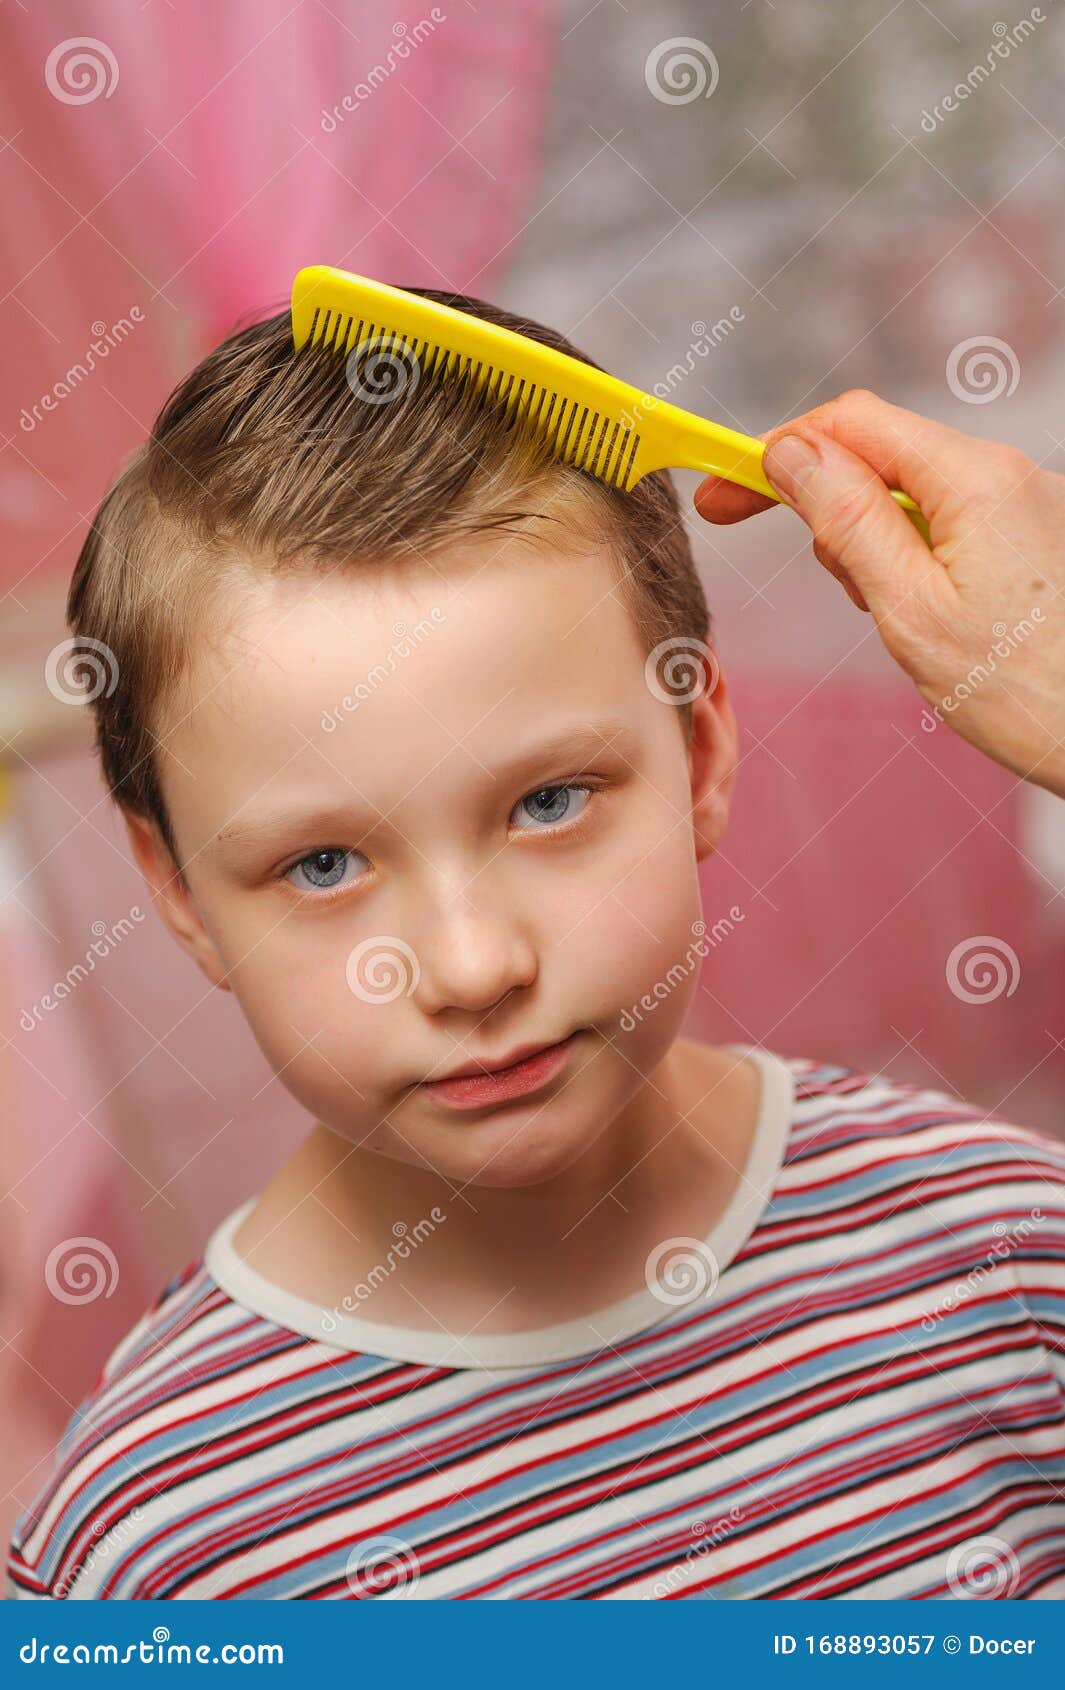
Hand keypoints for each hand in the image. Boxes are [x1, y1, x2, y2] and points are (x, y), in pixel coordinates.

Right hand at [694, 388, 1064, 797]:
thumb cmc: (1031, 694)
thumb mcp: (911, 613)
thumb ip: (848, 524)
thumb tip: (792, 456)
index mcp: (973, 480)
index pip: (848, 425)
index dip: (775, 453)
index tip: (722, 493)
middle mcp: (1006, 475)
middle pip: (880, 457)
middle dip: (834, 514)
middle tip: (847, 592)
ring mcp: (1025, 505)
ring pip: (912, 498)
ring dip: (879, 550)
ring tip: (908, 626)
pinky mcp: (1034, 540)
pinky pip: (952, 528)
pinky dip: (919, 566)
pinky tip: (940, 626)